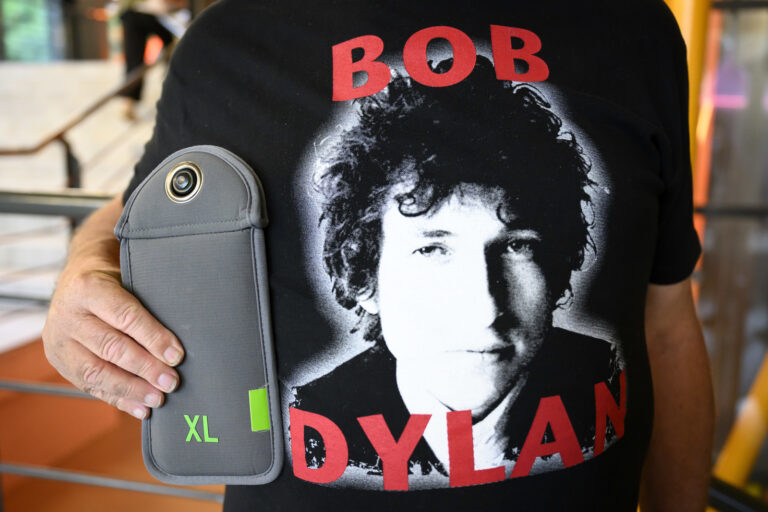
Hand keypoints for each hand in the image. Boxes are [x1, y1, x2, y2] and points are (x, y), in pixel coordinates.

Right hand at [43, 257, 184, 419]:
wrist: (74, 279)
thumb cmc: (113, 280)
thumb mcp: (129, 278)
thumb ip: (148, 304)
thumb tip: (177, 343)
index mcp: (88, 288)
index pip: (125, 317)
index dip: (153, 338)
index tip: (177, 356)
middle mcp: (68, 315)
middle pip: (111, 347)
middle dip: (145, 368)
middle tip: (171, 382)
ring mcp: (58, 341)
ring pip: (95, 372)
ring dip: (131, 389)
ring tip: (157, 398)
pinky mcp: (58, 362)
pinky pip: (88, 386)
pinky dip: (117, 398)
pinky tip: (139, 407)